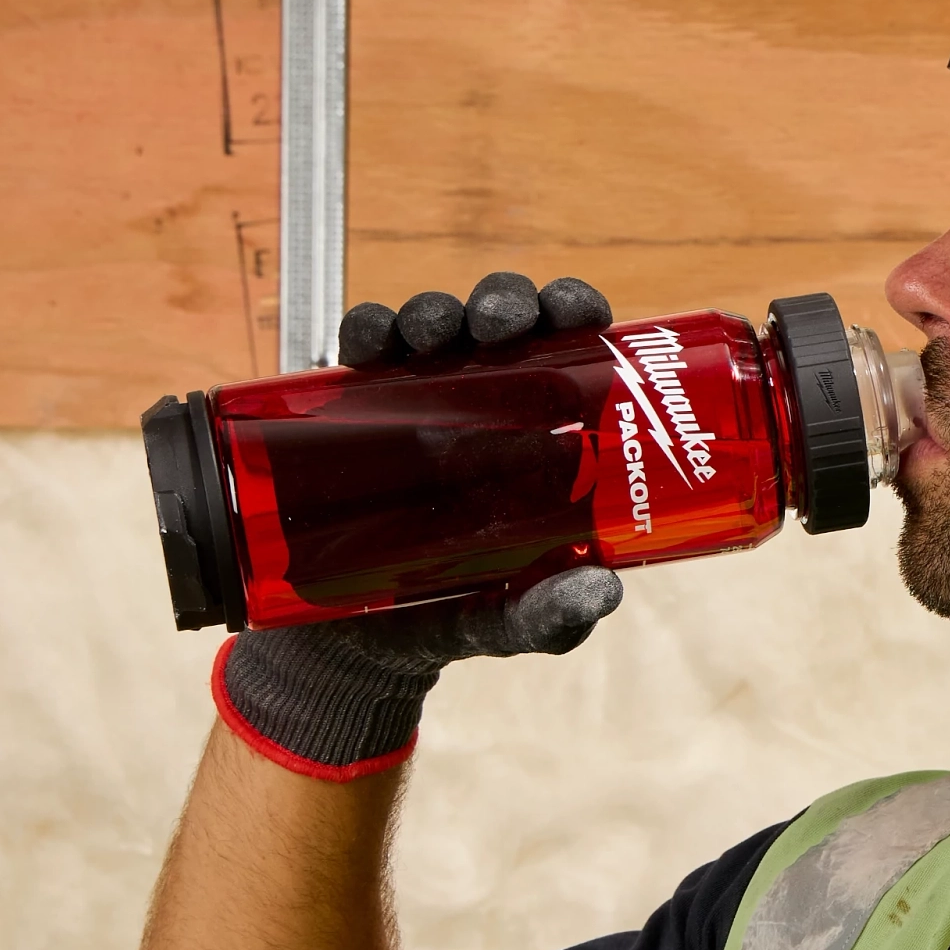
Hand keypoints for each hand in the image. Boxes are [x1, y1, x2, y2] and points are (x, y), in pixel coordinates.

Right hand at [214, 266, 623, 776]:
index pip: (569, 351)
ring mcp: (411, 402)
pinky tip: (370, 342)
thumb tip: (602, 590)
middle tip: (501, 324)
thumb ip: (551, 615)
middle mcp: (479, 403)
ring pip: (429, 326)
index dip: (575, 312)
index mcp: (536, 432)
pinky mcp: (347, 412)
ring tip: (434, 334)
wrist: (348, 647)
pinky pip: (355, 354)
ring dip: (435, 310)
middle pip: (501, 323)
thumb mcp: (507, 623)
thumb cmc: (449, 618)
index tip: (579, 316)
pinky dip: (364, 332)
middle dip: (505, 301)